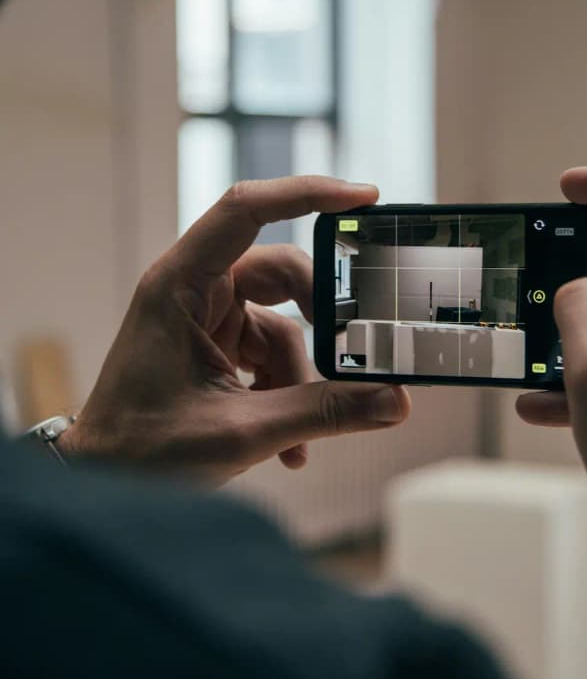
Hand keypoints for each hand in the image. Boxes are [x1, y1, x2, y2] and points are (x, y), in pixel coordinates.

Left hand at [63, 177, 410, 484]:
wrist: (100, 485)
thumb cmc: (141, 451)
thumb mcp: (241, 432)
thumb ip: (323, 413)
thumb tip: (394, 401)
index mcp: (180, 285)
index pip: (247, 209)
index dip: (307, 192)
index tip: (364, 198)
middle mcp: (193, 290)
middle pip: (282, 272)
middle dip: (320, 319)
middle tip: (356, 350)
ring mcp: (205, 319)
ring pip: (283, 324)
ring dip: (301, 380)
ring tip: (299, 437)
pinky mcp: (214, 348)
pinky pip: (270, 355)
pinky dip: (286, 394)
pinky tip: (289, 446)